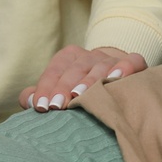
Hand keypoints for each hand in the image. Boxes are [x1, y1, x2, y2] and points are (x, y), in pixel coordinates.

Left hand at [21, 45, 146, 111]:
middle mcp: (89, 55)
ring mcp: (112, 58)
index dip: (46, 88)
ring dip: (89, 81)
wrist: (117, 77)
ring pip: (100, 66)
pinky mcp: (133, 62)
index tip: (41, 106)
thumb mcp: (59, 89)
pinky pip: (130, 61)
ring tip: (80, 96)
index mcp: (68, 58)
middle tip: (56, 106)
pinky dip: (124, 68)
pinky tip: (117, 79)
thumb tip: (27, 100)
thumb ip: (41, 94)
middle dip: (64, 87)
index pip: (54, 71)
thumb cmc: (81, 89)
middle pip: (75, 69)